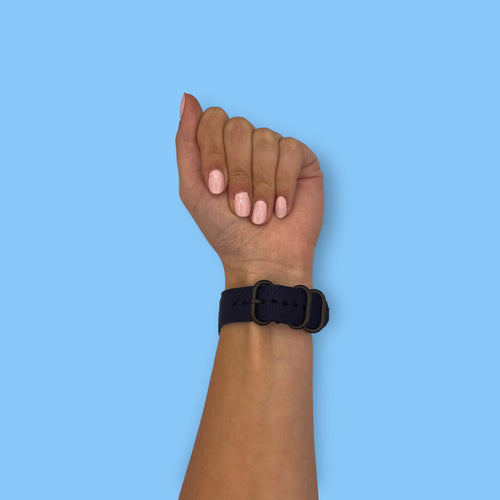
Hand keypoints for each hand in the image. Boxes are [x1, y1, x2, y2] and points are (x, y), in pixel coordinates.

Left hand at [175, 94, 323, 287]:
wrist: (261, 259)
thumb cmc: (225, 230)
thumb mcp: (193, 188)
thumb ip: (186, 143)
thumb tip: (187, 97)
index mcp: (221, 148)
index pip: (212, 119)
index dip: (213, 152)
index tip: (216, 188)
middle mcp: (248, 145)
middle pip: (238, 126)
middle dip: (237, 171)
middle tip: (239, 206)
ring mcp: (275, 150)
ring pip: (265, 138)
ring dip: (260, 184)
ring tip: (260, 214)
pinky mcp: (301, 160)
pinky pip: (291, 150)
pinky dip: (283, 183)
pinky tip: (281, 208)